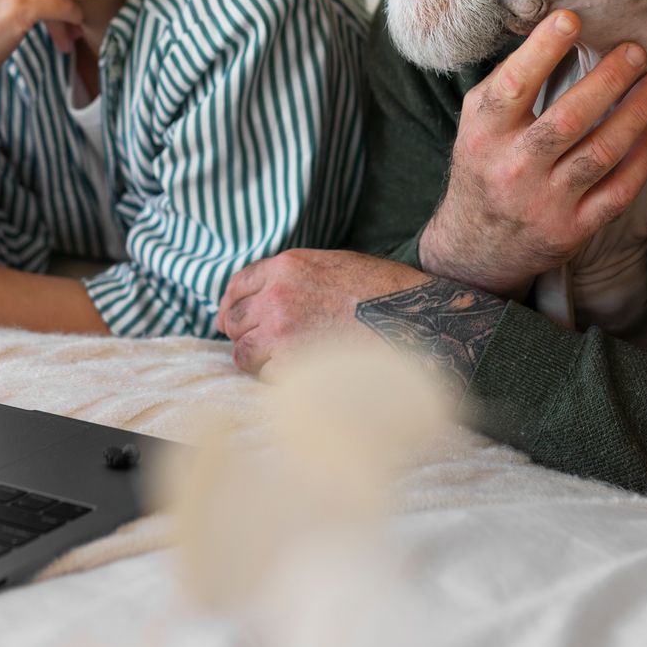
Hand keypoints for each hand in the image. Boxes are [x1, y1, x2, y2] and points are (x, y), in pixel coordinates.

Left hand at [216, 249, 427, 376]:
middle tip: (259, 346)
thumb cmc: (382, 293)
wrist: (415, 322)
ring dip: (257, 360)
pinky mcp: (293, 368)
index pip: (236, 285)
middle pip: (234, 321)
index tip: (230, 319)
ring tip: (284, 363)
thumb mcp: (331, 266)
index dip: (230, 305)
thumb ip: (292, 279)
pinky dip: (280, 380)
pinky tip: (305, 375)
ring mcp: (282, 334)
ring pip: (243, 354)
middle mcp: (276, 297)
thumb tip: (262, 300)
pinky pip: (268, 377)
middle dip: (243, 334)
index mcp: (286, 267)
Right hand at [419, 10, 646, 294]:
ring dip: (635, 114)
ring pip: (600, 153)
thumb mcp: (476, 125)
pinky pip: (616, 192)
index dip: (542, 50)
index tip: (571, 19)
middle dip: (608, 80)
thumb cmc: (484, 167)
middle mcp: (513, 168)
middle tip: (636, 51)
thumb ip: (507, 86)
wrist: (476, 246)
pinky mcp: (571, 229)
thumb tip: (554, 34)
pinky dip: (640, 161)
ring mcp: (544, 202)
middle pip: (568, 119)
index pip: (513, 86)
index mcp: (484, 134)